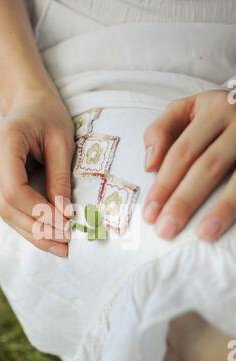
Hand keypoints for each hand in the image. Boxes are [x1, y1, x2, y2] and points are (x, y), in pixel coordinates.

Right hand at [0, 89, 75, 256]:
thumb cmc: (48, 116)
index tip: (65, 226)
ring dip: (33, 233)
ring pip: (5, 212)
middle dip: (37, 230)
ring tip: (60, 247)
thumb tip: (64, 216)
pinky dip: (28, 223)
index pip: (14, 190)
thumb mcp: (62, 142)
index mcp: (3, 141)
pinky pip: (7, 207)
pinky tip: (48, 235)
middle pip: (7, 207)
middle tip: (65, 247)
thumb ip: (60, 178)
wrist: (28, 103)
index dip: (39, 213)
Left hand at [143, 90, 235, 240]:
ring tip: (204, 235)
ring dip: (222, 208)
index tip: (149, 215)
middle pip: (208, 166)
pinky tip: (230, 226)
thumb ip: (161, 131)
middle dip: (184, 201)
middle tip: (166, 230)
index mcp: (214, 108)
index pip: (182, 152)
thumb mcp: (187, 110)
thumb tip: (149, 165)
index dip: (164, 185)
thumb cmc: (216, 114)